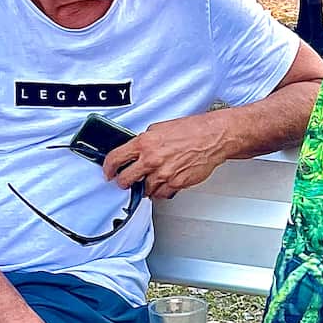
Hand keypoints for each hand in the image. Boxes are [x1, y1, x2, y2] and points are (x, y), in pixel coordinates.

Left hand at [104, 113, 227, 199]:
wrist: (213, 137)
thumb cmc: (192, 130)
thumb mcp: (161, 128)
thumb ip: (145, 141)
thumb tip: (136, 151)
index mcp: (145, 143)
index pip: (116, 159)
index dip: (108, 168)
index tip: (109, 172)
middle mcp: (152, 159)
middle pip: (126, 179)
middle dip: (124, 182)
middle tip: (126, 181)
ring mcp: (164, 173)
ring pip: (145, 189)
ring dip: (147, 186)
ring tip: (154, 178)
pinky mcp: (176, 183)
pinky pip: (162, 194)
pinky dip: (162, 190)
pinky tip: (166, 182)